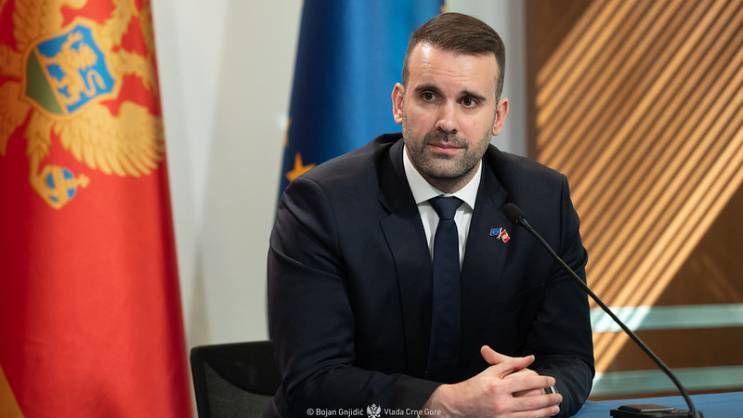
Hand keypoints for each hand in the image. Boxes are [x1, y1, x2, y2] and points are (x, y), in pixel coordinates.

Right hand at [423, 346, 561, 416]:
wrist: (458, 405)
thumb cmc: (476, 386)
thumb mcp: (491, 372)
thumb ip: (511, 364)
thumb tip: (530, 358)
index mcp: (497, 386)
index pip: (525, 382)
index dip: (541, 380)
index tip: (551, 379)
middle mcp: (500, 402)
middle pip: (531, 401)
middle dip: (548, 399)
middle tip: (559, 396)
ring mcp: (501, 416)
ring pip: (530, 415)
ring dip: (545, 412)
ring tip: (556, 407)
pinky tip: (543, 417)